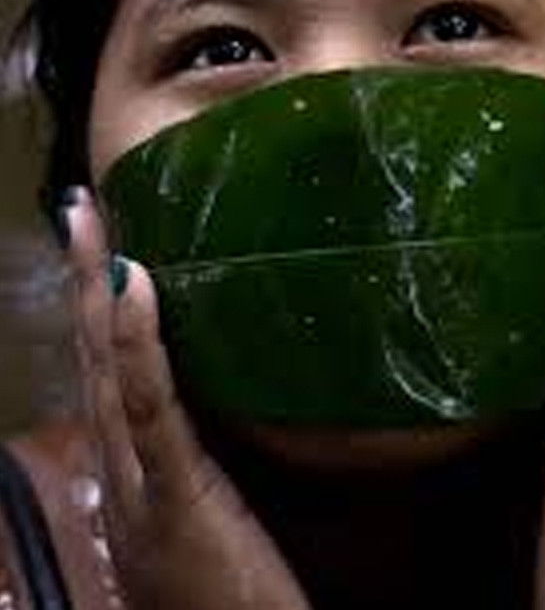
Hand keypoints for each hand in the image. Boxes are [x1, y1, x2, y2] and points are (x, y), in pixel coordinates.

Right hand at [63, 188, 310, 609]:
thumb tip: (210, 392)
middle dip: (84, 280)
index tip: (97, 241)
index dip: (95, 306)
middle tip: (82, 206)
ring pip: (107, 373)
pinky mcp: (175, 498)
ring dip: (96, 291)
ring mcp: (140, 484)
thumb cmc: (229, 598)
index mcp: (132, 469)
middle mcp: (121, 469)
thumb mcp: (205, 514)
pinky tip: (131, 283)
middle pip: (95, 359)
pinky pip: (148, 411)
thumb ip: (195, 459)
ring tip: (93, 223)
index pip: (106, 373)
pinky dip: (135, 344)